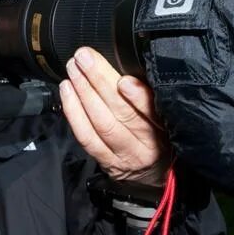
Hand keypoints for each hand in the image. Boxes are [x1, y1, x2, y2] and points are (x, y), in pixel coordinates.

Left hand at [59, 47, 169, 186]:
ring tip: (73, 69)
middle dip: (100, 81)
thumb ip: (151, 95)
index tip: (125, 80)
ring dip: (84, 92)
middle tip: (85, 58)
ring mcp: (125, 154)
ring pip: (102, 123)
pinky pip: (87, 137)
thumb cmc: (160, 138)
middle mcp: (147, 144)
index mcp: (166, 128)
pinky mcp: (107, 161)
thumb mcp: (167, 116)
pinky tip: (67, 92)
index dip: (138, 97)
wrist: (154, 176)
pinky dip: (74, 112)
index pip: (153, 111)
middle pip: (122, 112)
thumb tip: (127, 65)